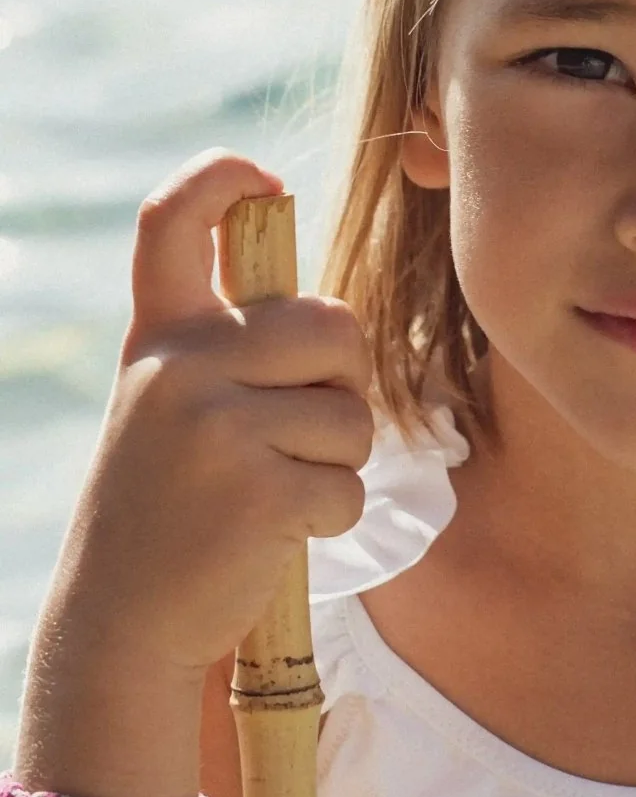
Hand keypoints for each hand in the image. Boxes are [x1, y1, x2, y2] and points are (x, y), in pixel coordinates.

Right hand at [40, 148, 373, 686]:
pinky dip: (333, 518)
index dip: (221, 178)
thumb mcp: (170, 407)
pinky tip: (277, 535)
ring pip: (353, 415)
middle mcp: (181, 366)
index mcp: (161, 336)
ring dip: (339, 463)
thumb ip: (228, 352)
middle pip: (334, 326)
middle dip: (345, 381)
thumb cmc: (170, 506)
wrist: (121, 618)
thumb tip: (331, 314)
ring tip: (275, 492)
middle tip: (304, 430)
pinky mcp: (257, 492)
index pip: (173, 220)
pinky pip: (350, 487)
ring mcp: (216, 426)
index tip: (263, 180)